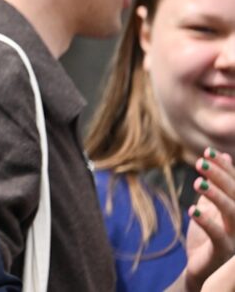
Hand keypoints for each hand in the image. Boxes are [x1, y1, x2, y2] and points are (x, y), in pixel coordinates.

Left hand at [181, 149, 234, 291]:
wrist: (202, 269)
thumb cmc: (209, 236)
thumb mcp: (212, 206)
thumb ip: (219, 185)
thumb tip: (223, 155)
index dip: (224, 168)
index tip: (207, 151)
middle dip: (220, 176)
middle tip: (199, 162)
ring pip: (233, 214)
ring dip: (216, 196)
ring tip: (197, 183)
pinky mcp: (224, 254)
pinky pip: (219, 237)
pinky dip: (207, 222)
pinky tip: (192, 210)